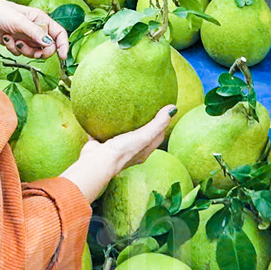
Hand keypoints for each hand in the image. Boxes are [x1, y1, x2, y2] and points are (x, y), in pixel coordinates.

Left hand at [0, 0, 67, 59]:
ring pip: (33, 52)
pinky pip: (20, 52)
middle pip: (47, 47)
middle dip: (40, 51)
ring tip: (15, 41)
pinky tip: (6, 38)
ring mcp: (26, 37)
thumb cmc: (1, 12)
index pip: (59, 34)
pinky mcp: (16, 43)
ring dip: (24, 50)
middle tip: (32, 51)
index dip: (63, 45)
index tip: (63, 57)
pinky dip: (13, 48)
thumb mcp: (20, 21)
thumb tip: (50, 43)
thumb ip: (35, 33)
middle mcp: (35, 29)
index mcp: (41, 19)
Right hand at [61, 106, 175, 201]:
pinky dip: (103, 124)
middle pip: (141, 135)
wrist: (97, 162)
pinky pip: (102, 132)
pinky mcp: (101, 144)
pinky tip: (100, 111)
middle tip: (144, 106)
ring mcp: (115, 148)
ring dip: (123, 124)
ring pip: (121, 134)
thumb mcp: (144, 136)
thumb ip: (158, 123)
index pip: (157, 136)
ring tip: (123, 108)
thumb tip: (173, 108)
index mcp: (143, 150)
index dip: (162, 124)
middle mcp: (131, 150)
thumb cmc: (123, 151)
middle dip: (144, 122)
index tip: (163, 110)